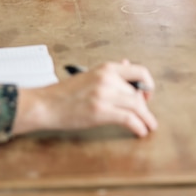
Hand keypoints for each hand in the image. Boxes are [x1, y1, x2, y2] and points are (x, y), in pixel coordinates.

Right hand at [13, 60, 157, 136]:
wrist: (45, 104)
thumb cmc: (65, 93)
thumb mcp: (90, 75)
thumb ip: (110, 73)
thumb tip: (128, 64)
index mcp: (106, 68)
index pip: (140, 71)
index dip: (148, 85)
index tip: (147, 95)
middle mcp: (107, 79)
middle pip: (138, 93)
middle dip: (146, 107)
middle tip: (147, 116)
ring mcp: (104, 94)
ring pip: (137, 106)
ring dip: (147, 119)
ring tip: (149, 126)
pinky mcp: (100, 111)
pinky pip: (129, 119)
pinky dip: (139, 126)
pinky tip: (140, 131)